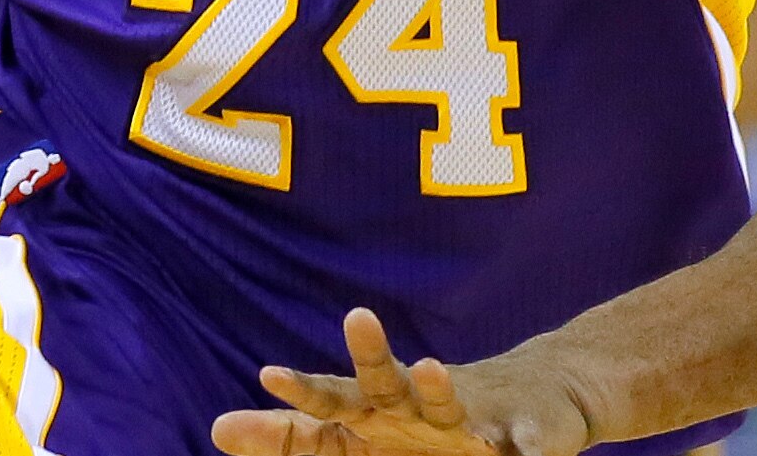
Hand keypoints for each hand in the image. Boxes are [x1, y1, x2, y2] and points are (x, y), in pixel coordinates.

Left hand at [211, 309, 592, 455]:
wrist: (539, 398)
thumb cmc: (431, 423)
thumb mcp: (365, 432)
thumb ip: (293, 438)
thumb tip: (216, 429)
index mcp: (383, 411)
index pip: (335, 399)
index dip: (304, 391)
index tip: (267, 375)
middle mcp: (422, 407)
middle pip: (390, 379)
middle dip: (372, 352)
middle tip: (356, 315)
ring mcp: (477, 418)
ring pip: (453, 401)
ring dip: (441, 386)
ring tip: (432, 366)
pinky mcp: (528, 436)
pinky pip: (526, 447)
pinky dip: (525, 451)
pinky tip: (522, 455)